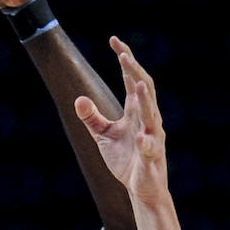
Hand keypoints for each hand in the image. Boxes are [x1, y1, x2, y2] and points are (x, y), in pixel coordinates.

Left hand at [75, 37, 168, 204]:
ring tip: (137, 85)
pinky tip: (139, 136)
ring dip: (145, 100)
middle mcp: (147, 119)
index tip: (114, 41)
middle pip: (143, 89)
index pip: (131, 79)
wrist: (141, 188)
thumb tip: (78, 99)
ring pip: (152, 115)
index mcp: (135, 111)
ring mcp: (152, 137)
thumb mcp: (103, 136)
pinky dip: (145, 142)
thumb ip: (92, 118)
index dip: (125, 60)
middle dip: (134, 72)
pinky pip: (149, 148)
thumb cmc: (126, 159)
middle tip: (123, 56)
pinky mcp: (152, 158)